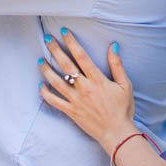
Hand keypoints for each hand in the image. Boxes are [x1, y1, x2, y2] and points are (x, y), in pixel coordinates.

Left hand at [38, 30, 135, 155]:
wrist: (117, 133)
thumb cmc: (122, 109)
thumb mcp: (125, 85)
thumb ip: (117, 65)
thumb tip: (113, 46)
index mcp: (97, 80)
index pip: (81, 56)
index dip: (71, 42)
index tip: (63, 32)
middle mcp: (84, 88)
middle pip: (66, 66)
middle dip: (55, 50)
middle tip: (47, 39)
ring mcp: (76, 100)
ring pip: (57, 82)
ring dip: (47, 70)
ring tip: (40, 60)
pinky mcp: (71, 112)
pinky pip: (55, 102)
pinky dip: (46, 94)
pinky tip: (41, 86)